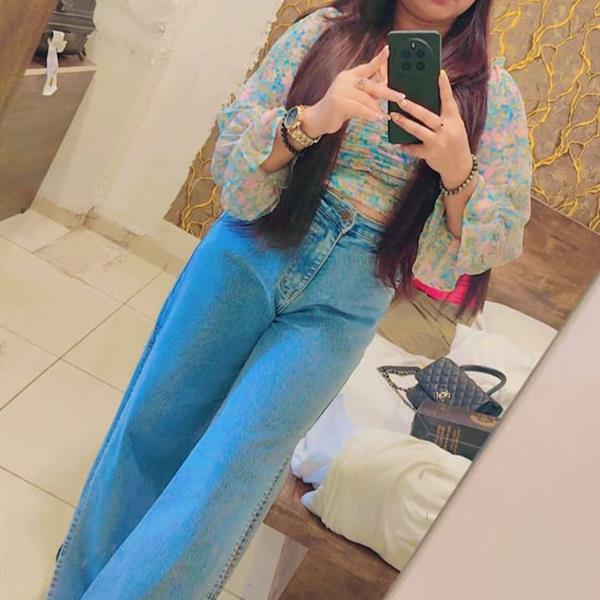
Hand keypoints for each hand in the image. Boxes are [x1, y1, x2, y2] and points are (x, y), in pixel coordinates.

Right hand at [302, 45, 405, 137]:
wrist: (317, 120)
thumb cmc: (338, 110)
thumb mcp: (354, 98)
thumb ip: (368, 93)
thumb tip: (386, 91)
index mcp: (349, 76)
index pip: (367, 66)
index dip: (379, 59)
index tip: (389, 50)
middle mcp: (344, 79)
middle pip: (370, 84)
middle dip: (387, 91)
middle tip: (400, 97)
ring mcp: (340, 90)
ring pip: (366, 98)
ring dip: (377, 109)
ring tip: (385, 116)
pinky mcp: (338, 102)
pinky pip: (359, 108)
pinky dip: (370, 114)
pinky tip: (378, 119)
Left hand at [389, 69, 472, 186]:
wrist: (459, 167)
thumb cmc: (455, 142)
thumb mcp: (455, 126)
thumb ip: (443, 115)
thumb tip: (425, 101)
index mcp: (454, 120)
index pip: (449, 100)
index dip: (444, 86)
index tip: (439, 73)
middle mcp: (446, 130)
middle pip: (427, 115)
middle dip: (412, 107)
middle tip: (400, 99)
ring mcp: (437, 142)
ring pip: (417, 130)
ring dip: (404, 123)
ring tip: (393, 116)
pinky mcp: (430, 154)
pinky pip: (414, 148)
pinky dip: (406, 146)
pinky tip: (398, 143)